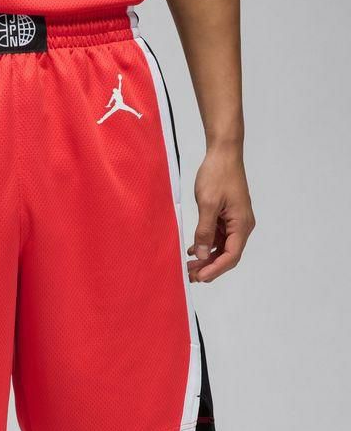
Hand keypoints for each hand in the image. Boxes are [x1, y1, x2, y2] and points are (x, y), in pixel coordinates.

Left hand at [188, 148, 254, 282]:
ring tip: (189, 267)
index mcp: (241, 224)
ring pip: (221, 247)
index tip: (200, 277)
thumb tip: (201, 254)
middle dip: (210, 267)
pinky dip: (205, 245)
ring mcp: (235, 221)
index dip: (215, 269)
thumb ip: (204, 230)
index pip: (231, 255)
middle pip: (227, 255)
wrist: (223, 153)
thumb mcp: (207, 203)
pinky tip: (192, 251)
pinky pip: (217, 236)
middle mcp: (242, 225)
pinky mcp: (227, 216)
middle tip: (191, 277)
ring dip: (206, 258)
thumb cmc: (218, 174)